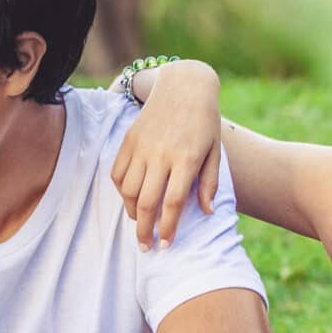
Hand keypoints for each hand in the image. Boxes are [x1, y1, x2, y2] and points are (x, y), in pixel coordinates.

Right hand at [109, 61, 222, 249]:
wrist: (183, 86)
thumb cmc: (204, 122)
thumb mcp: (214, 151)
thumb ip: (209, 183)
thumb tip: (206, 213)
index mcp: (186, 159)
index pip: (173, 203)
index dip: (168, 228)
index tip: (166, 245)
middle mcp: (161, 155)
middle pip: (146, 202)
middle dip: (144, 230)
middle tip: (146, 246)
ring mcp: (141, 147)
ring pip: (127, 191)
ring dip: (131, 212)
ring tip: (139, 222)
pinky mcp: (128, 140)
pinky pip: (117, 173)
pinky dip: (121, 191)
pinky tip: (130, 198)